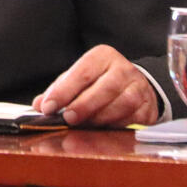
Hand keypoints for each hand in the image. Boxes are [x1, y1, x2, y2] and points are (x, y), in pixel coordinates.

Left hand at [31, 44, 158, 127]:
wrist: (136, 85)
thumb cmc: (101, 81)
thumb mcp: (79, 78)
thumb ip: (59, 90)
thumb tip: (38, 105)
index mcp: (103, 56)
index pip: (82, 72)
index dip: (64, 91)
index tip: (48, 107)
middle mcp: (123, 69)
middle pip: (105, 88)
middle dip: (83, 106)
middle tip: (68, 119)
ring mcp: (139, 88)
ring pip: (122, 104)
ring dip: (100, 118)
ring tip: (84, 126)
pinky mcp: (148, 107)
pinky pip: (133, 119)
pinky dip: (116, 127)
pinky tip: (103, 130)